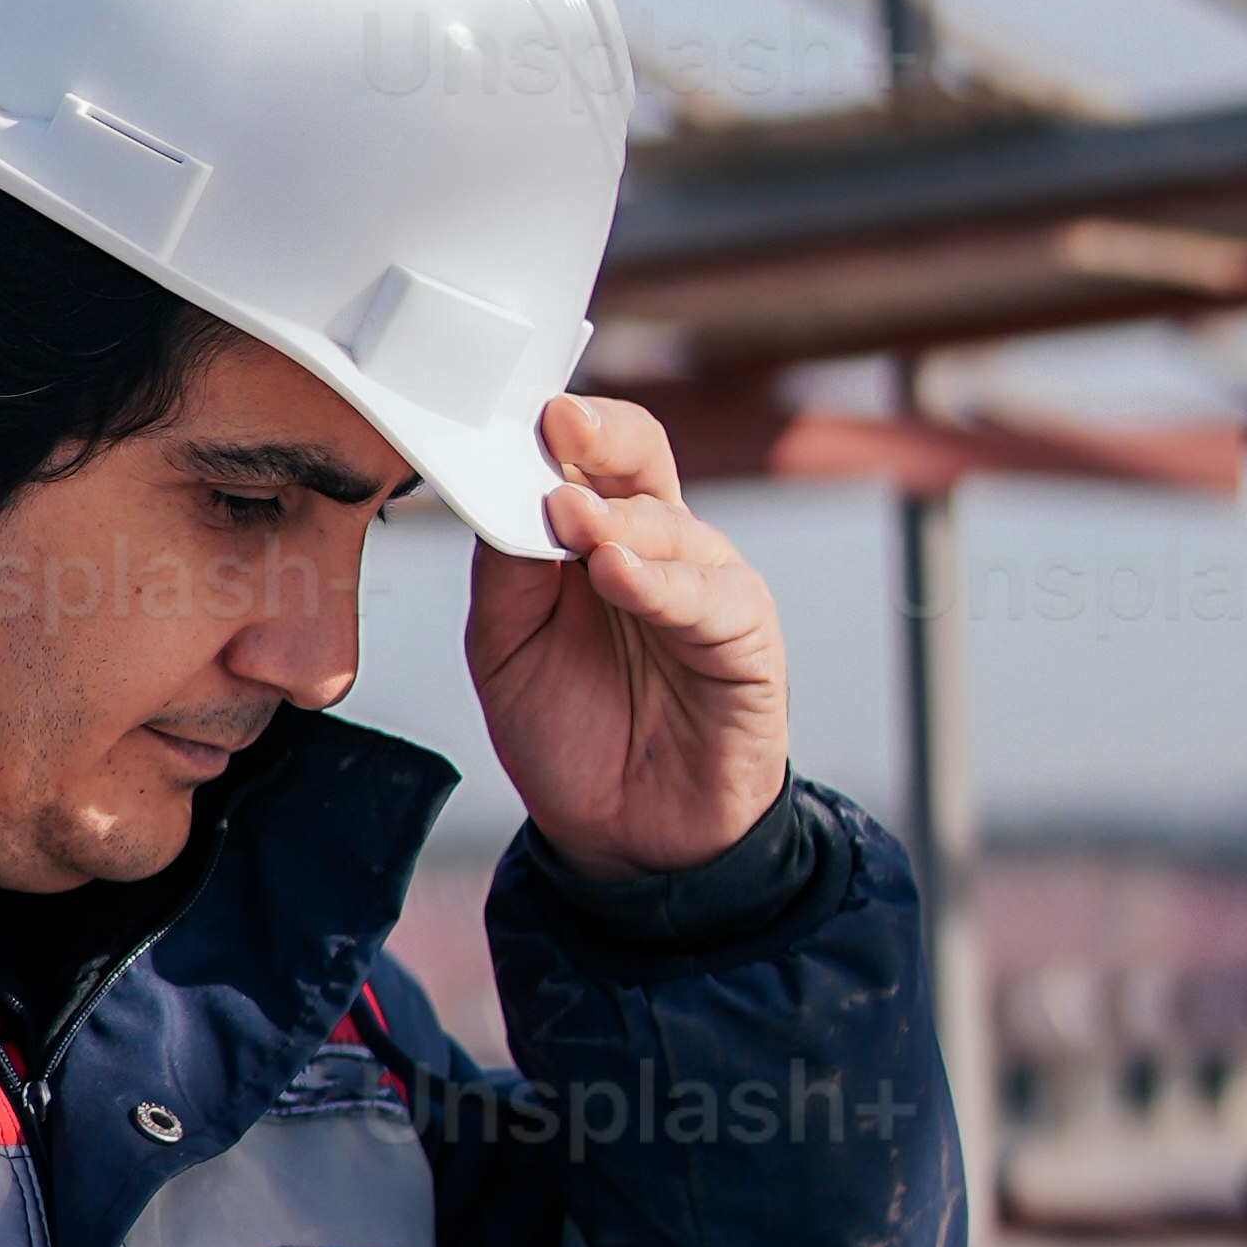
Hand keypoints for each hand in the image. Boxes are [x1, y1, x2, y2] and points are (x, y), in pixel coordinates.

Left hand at [464, 391, 791, 881]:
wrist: (624, 836)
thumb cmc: (569, 730)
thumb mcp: (506, 647)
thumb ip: (506, 570)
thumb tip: (500, 495)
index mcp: (596, 534)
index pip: (586, 455)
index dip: (559, 428)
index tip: (519, 410)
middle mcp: (658, 546)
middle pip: (641, 461)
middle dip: (600, 439)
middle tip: (556, 428)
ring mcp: (707, 587)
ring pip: (672, 526)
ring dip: (617, 520)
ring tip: (570, 519)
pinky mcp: (746, 639)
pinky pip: (709, 598)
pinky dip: (662, 583)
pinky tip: (619, 576)